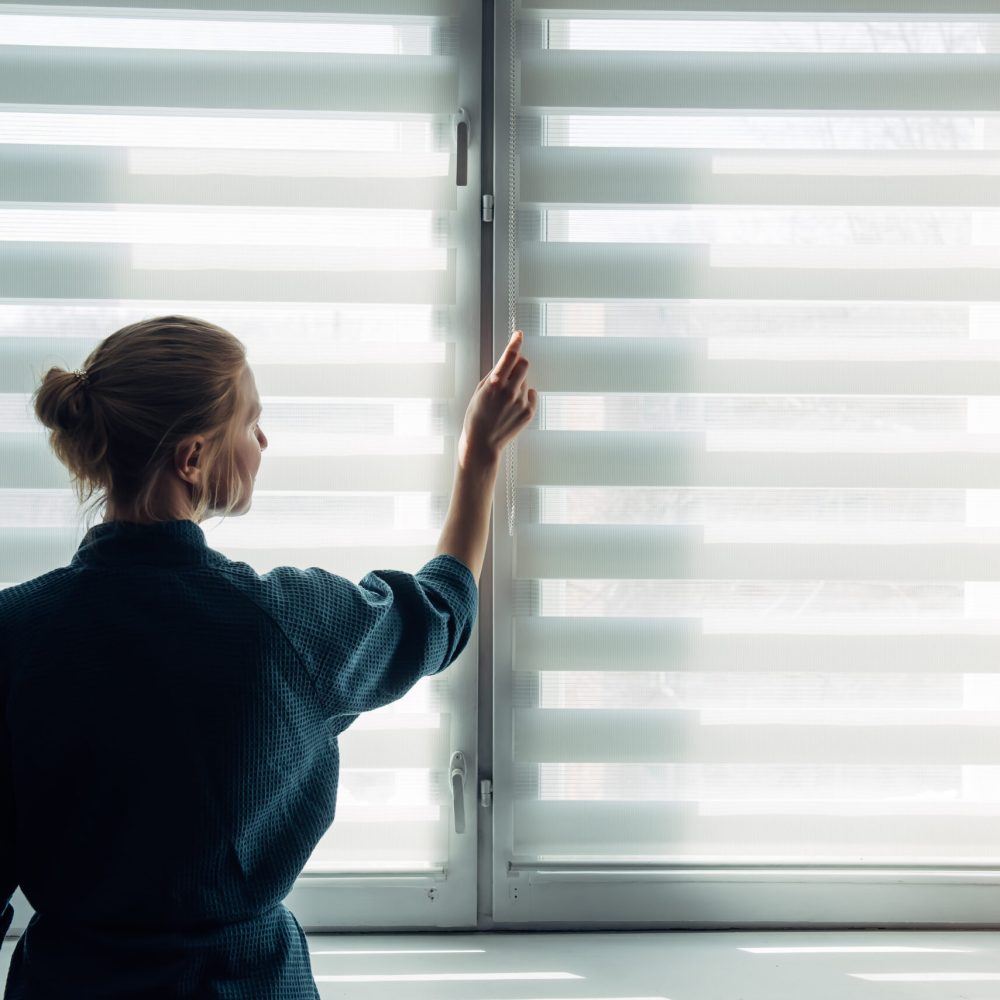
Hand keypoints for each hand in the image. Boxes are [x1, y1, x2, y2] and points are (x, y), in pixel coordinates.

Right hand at [458, 329, 535, 468]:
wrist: (482, 443)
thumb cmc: (476, 416)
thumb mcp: (479, 391)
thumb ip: (495, 375)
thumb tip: (508, 361)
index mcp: (495, 384)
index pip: (509, 356)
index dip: (515, 342)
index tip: (519, 334)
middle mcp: (510, 391)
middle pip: (524, 364)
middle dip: (518, 364)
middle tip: (510, 372)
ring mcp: (521, 402)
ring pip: (526, 381)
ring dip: (518, 384)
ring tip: (505, 399)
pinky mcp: (528, 412)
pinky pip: (531, 395)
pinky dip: (524, 397)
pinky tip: (512, 407)